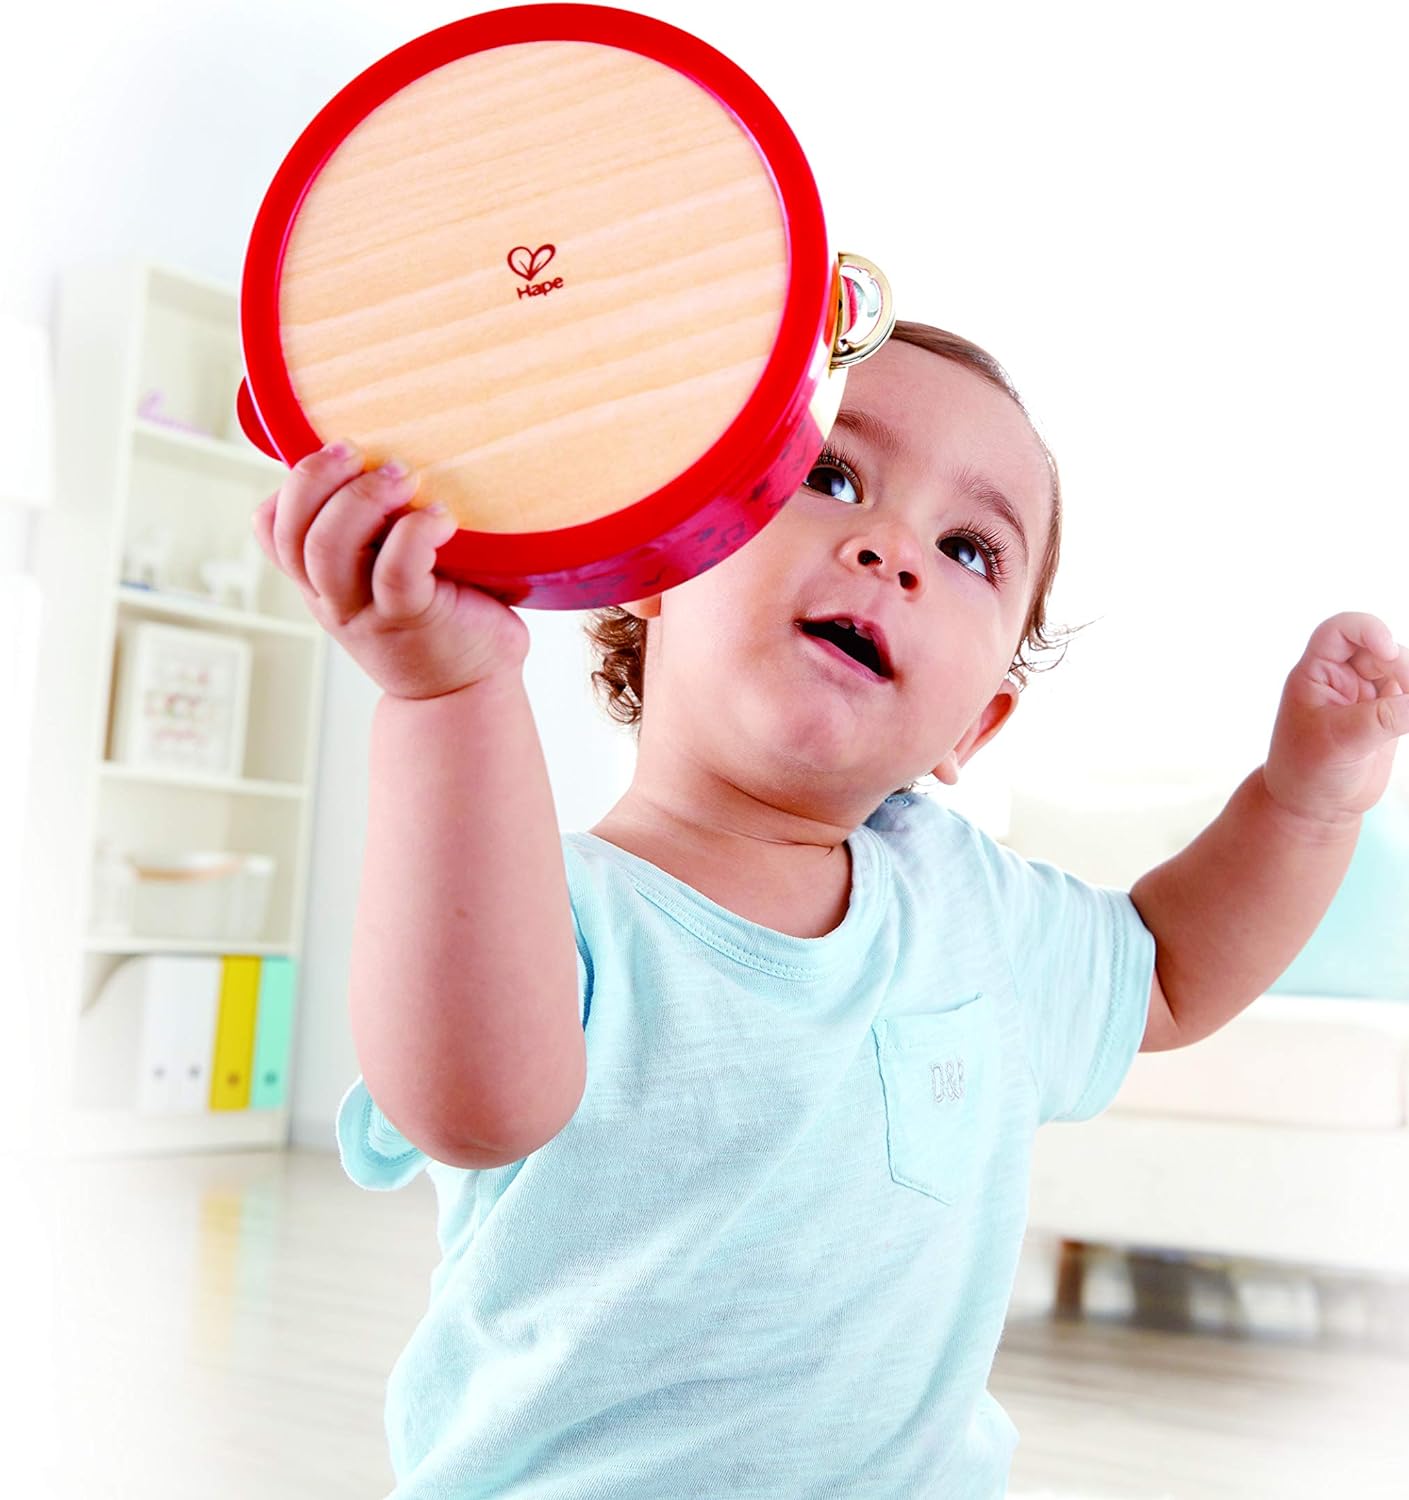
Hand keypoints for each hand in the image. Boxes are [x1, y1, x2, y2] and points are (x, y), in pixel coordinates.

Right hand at [252, 441, 529, 699]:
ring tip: (402, 474)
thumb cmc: (442, 619)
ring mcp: (366, 612)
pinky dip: (415, 533)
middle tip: (360, 451)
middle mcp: (333, 598)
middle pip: (292, 532)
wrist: (466, 693)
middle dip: (317, 478)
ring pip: (327, 550)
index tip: (333, 457)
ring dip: (359, 499)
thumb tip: (394, 451)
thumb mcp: (393, 574)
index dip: (289, 488)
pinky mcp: (409, 619)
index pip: (272, 529)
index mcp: (322, 581)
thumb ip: (378, 533)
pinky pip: (395, 571)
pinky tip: (442, 518)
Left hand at [1262, 612, 1407, 829]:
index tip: (1386, 650)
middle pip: (1380, 650)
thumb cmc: (1308, 771)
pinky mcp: (1386, 714)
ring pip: (1401, 670)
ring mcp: (1364, 695)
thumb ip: (1384, 718)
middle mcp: (1340, 678)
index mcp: (1314, 674)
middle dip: (1400, 665)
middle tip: (1408, 694)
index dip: (1367, 630)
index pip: (1339, 631)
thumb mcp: (1342, 741)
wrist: (1313, 807)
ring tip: (1407, 714)